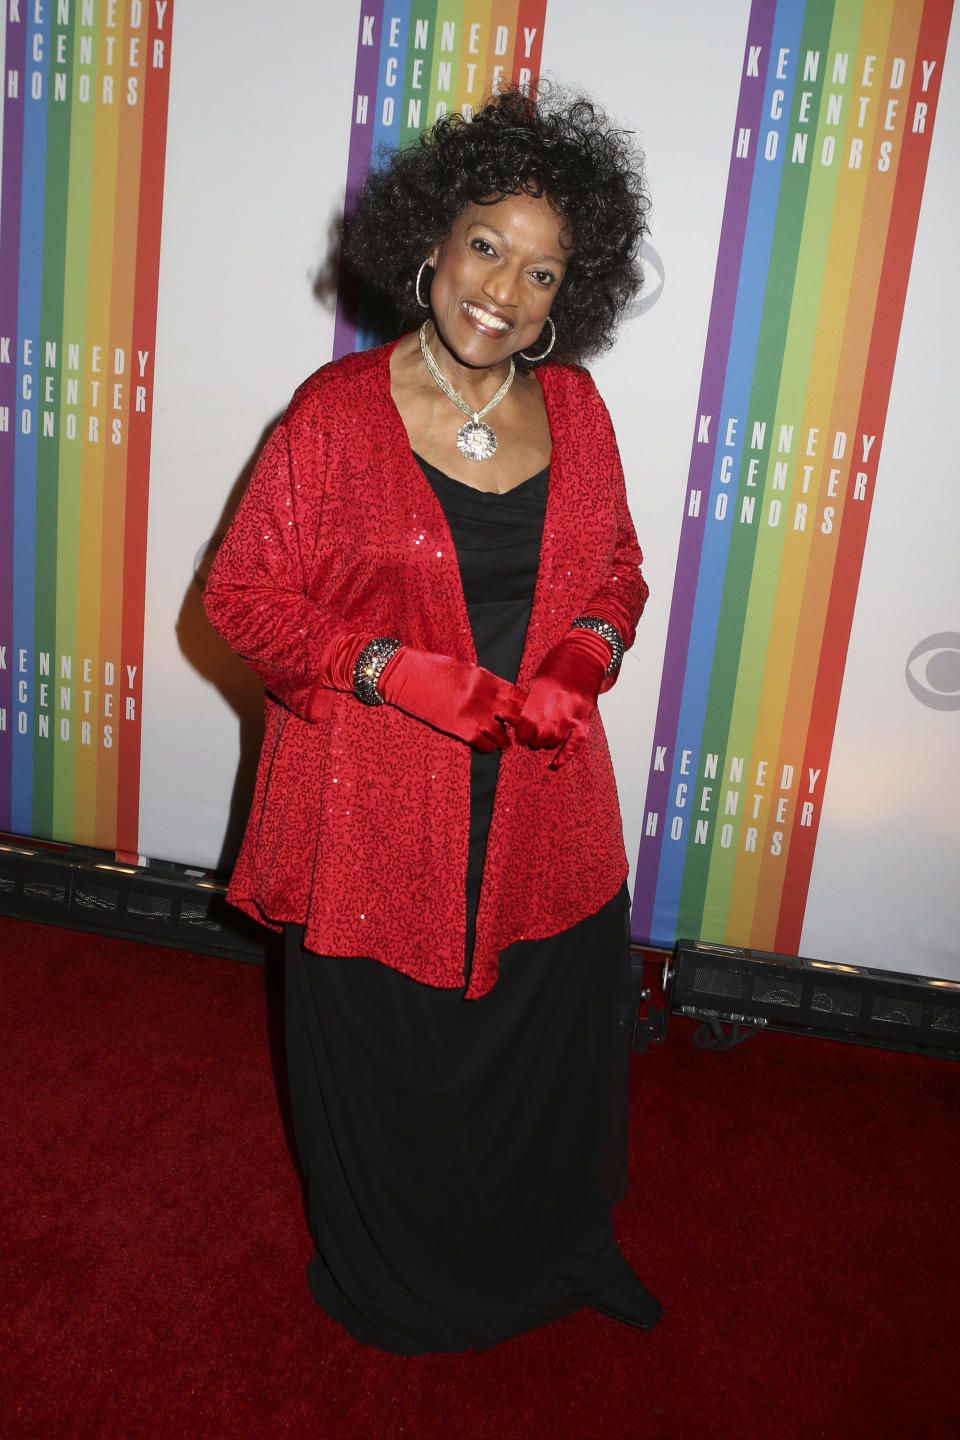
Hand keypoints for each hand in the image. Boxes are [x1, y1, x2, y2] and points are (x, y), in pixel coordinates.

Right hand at [378, 647, 523, 751]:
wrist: (405, 675)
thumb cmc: (433, 668)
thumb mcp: (466, 670)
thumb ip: (486, 683)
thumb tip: (501, 696)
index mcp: (487, 679)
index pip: (520, 696)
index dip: (527, 707)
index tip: (527, 714)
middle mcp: (485, 698)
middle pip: (517, 717)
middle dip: (522, 726)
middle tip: (522, 732)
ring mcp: (473, 715)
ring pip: (502, 735)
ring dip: (505, 740)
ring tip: (505, 743)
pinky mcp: (459, 729)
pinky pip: (483, 744)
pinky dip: (488, 747)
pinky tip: (488, 745)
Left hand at [513, 628, 610, 767]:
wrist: (585, 656)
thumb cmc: (559, 665)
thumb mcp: (538, 680)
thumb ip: (531, 703)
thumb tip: (520, 724)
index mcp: (540, 697)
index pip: (525, 727)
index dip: (520, 735)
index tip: (520, 735)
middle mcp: (556, 708)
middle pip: (538, 737)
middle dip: (532, 740)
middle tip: (532, 737)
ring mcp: (572, 716)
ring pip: (553, 742)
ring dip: (546, 744)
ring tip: (544, 739)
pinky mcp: (585, 719)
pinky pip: (575, 745)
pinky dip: (564, 757)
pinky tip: (554, 765)